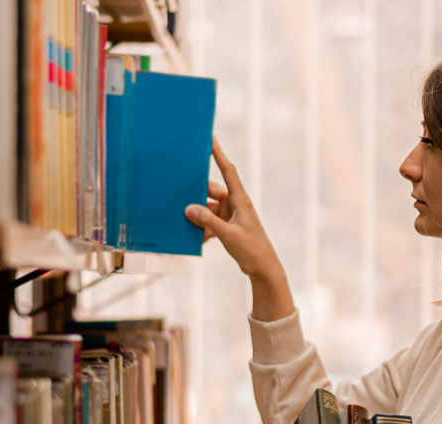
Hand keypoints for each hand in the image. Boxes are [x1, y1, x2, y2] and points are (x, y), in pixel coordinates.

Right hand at [186, 138, 294, 320]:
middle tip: (178, 188)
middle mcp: (235, 204)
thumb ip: (208, 221)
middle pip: (211, 191)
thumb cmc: (252, 249)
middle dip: (196, 193)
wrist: (263, 268)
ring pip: (207, 208)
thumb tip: (189, 208)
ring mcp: (231, 215)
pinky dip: (202, 228)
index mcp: (240, 199)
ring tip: (181, 217)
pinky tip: (193, 237)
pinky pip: (209, 222)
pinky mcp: (227, 226)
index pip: (227, 170)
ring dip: (197, 215)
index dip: (218, 154)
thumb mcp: (228, 235)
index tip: (210, 138)